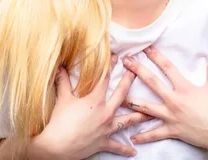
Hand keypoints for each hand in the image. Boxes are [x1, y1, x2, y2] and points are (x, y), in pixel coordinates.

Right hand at [32, 55, 151, 159]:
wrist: (57, 147)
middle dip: (129, 82)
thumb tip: (59, 67)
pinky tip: (134, 151)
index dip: (111, 66)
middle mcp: (105, 113)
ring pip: (127, 121)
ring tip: (151, 113)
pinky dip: (125, 149)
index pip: (105, 79)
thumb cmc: (59, 122)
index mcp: (95, 100)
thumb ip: (63, 82)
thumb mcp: (62, 99)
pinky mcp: (103, 143)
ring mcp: (106, 129)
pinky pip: (117, 146)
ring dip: (139, 117)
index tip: (117, 57)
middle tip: (138, 73)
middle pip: (121, 95)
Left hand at [121, 47, 207, 155]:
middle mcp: (174, 100)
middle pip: (152, 83)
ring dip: (131, 102)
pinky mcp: (172, 131)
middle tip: (125, 62)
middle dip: (137, 71)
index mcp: (184, 88)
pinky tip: (132, 136)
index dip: (156, 56)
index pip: (167, 68)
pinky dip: (143, 135)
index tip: (145, 48)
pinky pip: (154, 134)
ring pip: (146, 108)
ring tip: (117, 98)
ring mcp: (171, 116)